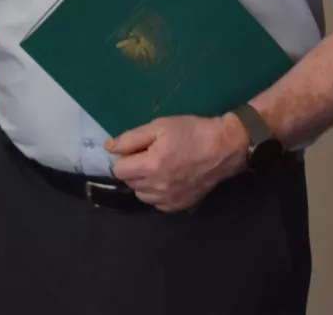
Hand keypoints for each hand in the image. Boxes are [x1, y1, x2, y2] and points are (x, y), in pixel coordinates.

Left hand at [104, 114, 247, 211]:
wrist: (224, 147)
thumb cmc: (191, 132)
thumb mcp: (159, 126)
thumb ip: (130, 138)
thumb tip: (108, 147)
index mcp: (151, 166)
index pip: (119, 170)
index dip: (125, 157)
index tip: (138, 149)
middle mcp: (158, 188)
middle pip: (129, 183)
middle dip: (134, 168)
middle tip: (150, 154)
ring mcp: (170, 200)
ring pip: (142, 195)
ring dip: (144, 182)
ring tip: (159, 167)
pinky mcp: (180, 206)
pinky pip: (157, 203)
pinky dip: (157, 193)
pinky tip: (169, 179)